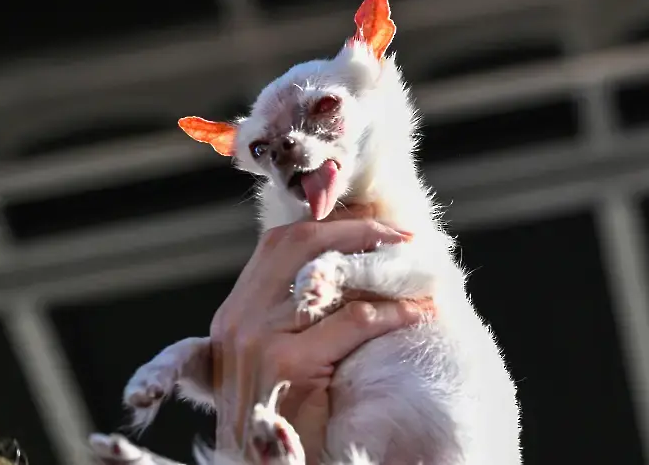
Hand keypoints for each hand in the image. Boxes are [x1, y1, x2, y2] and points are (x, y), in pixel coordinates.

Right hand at [210, 217, 429, 461]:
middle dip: (356, 231)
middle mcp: (236, 319)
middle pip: (297, 243)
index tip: (372, 228)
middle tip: (401, 236)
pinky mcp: (284, 362)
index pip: (278, 246)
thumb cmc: (283, 420)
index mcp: (232, 316)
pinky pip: (352, 320)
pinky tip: (416, 311)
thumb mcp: (273, 362)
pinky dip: (391, 311)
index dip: (329, 229)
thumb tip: (340, 274)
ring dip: (380, 266)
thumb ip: (290, 321)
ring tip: (416, 267)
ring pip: (327, 276)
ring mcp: (255, 339)